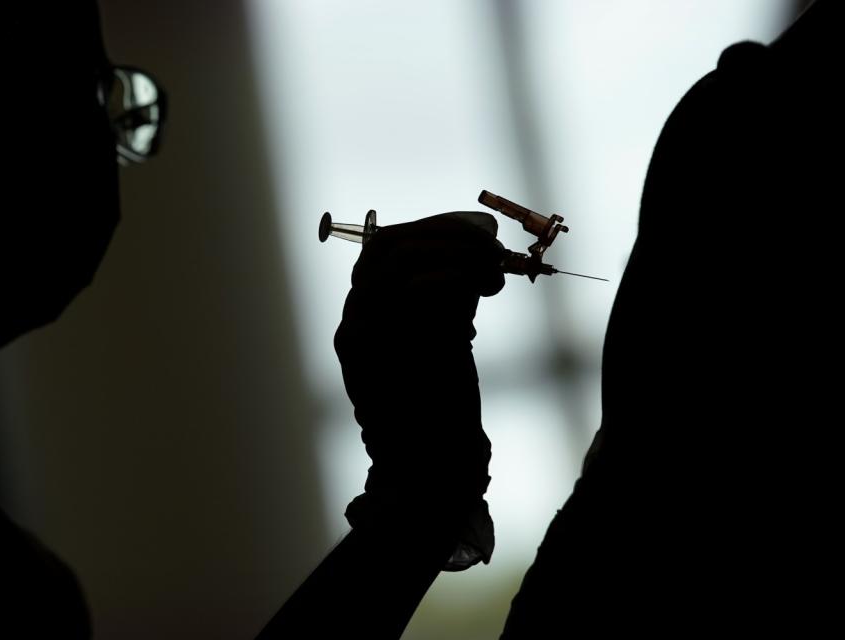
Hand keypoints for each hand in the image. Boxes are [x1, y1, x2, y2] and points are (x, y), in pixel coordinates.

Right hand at [334, 211, 504, 569]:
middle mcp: (355, 319)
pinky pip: (412, 291)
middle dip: (448, 236)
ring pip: (398, 259)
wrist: (435, 467)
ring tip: (493, 271)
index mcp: (366, 315)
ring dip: (454, 253)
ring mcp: (361, 333)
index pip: (384, 247)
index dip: (433, 230)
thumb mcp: (444, 337)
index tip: (479, 234)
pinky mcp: (382, 351)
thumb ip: (449, 295)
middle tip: (492, 251)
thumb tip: (478, 246)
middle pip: (387, 246)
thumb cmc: (443, 406)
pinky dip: (453, 278)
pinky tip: (485, 289)